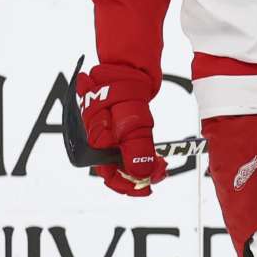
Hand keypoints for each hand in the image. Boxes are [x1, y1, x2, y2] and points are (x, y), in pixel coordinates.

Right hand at [77, 67, 165, 195]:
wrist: (127, 68)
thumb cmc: (124, 89)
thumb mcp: (132, 119)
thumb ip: (136, 146)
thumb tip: (141, 174)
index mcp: (94, 142)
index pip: (109, 174)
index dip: (129, 184)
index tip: (149, 188)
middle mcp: (96, 142)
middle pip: (117, 169)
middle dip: (139, 175)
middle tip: (162, 172)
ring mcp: (106, 136)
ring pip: (123, 161)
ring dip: (142, 166)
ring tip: (162, 166)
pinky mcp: (116, 130)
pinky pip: (127, 149)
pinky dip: (141, 155)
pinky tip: (155, 157)